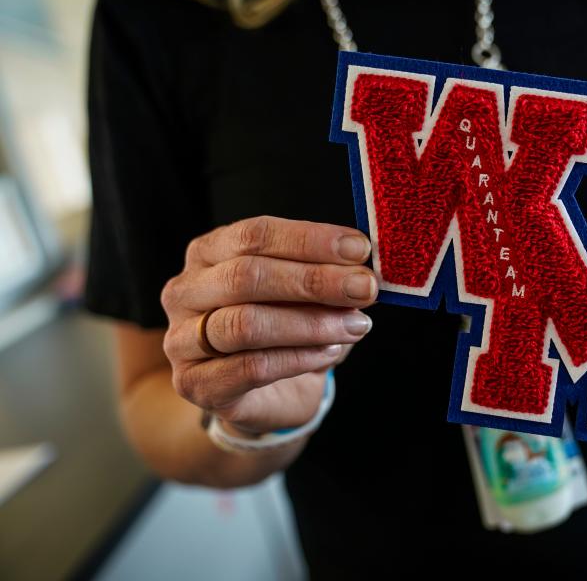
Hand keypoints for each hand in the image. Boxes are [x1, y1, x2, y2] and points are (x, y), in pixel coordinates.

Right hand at [160, 216, 376, 435]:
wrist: (267, 392)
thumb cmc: (285, 327)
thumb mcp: (304, 292)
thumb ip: (324, 274)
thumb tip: (361, 270)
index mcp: (208, 252)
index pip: (255, 234)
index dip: (310, 240)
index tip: (360, 250)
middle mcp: (186, 291)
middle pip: (247, 275)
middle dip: (315, 281)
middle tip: (364, 289)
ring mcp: (181, 340)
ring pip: (246, 324)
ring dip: (311, 323)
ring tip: (355, 326)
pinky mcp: (195, 384)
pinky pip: (251, 367)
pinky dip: (300, 358)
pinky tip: (331, 352)